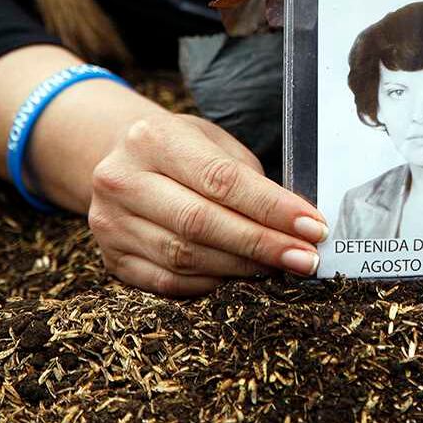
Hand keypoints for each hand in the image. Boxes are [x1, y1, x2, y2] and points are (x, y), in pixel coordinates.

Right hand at [86, 111, 328, 296]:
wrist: (119, 161)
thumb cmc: (181, 150)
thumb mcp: (212, 142)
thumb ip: (250, 178)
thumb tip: (297, 223)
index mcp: (152, 139)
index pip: (221, 179)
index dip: (271, 207)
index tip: (312, 226)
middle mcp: (122, 180)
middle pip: (201, 222)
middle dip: (262, 244)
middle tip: (306, 258)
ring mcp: (111, 223)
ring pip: (186, 257)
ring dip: (242, 268)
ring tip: (281, 268)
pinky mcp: (112, 258)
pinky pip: (168, 282)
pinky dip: (211, 284)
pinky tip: (241, 278)